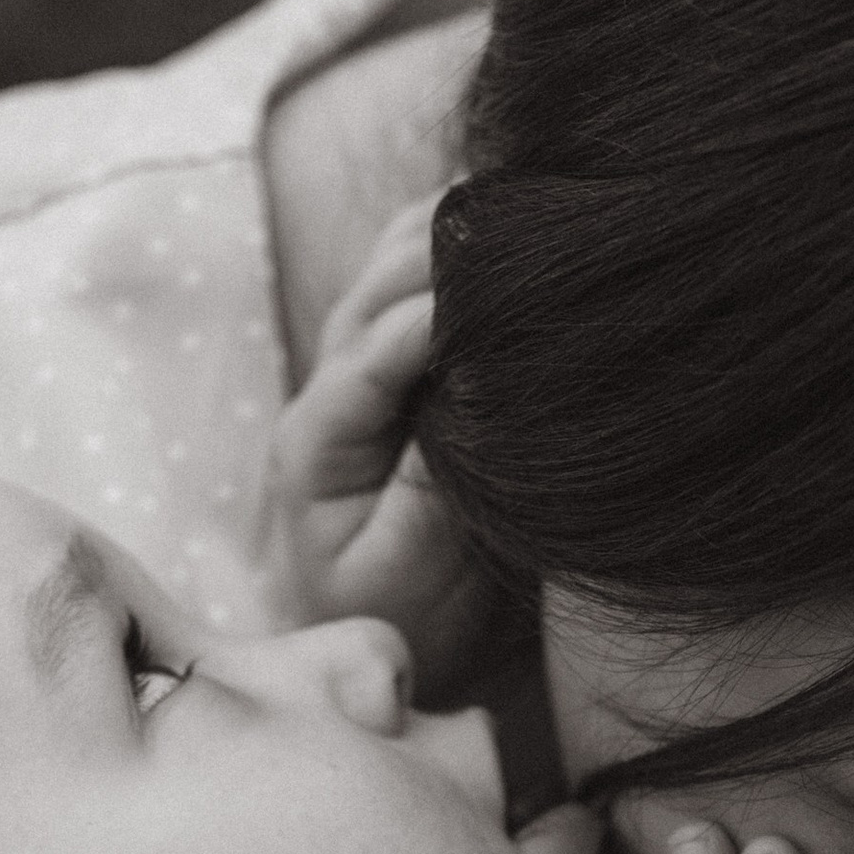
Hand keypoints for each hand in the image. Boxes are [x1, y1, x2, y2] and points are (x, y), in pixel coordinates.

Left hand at [256, 194, 511, 701]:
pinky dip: (469, 245)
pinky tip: (524, 227)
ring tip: (535, 210)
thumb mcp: (409, 571)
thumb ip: (428, 480)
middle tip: (536, 229)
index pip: (375, 348)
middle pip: (380, 280)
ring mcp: (360, 367)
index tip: (507, 289)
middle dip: (452, 251)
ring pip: (396, 260)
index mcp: (318, 439)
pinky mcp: (399, 363)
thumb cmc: (404, 618)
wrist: (398, 642)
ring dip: (459, 231)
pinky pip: (425, 276)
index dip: (441, 311)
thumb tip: (464, 385)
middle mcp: (329, 387)